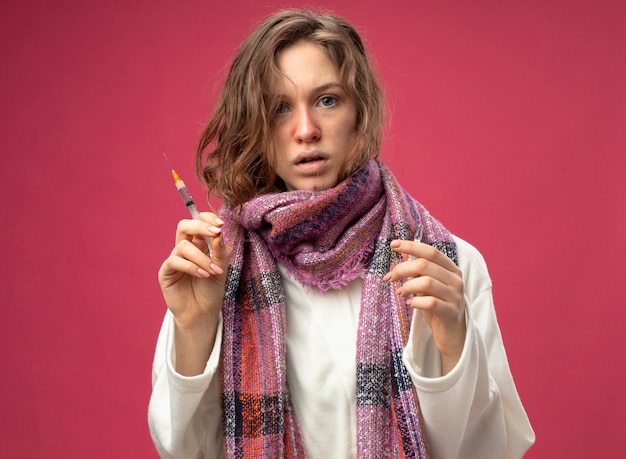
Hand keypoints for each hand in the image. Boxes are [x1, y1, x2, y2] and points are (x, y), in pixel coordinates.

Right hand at [158, 212, 230, 330]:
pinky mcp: (166, 272)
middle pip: (184, 226)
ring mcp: (174, 259)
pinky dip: (191, 266)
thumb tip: (219, 234)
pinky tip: (203, 275)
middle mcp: (185, 249)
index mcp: (198, 244)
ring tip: (214, 271)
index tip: (221, 224)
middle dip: (200, 225)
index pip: (198, 223)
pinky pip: (175, 261)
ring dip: (202, 257)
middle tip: (216, 231)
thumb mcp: (222, 269)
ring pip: (183, 245)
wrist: (202, 313)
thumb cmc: (211, 290)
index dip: (207, 218)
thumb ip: (221, 252)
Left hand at [384, 239, 465, 373]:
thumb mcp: (428, 285)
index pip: (430, 252)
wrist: (452, 333)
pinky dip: (416, 301)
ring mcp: (455, 296)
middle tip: (390, 277)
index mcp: (451, 269)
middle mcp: (456, 280)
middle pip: (424, 265)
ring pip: (426, 282)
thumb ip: (418, 271)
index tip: (393, 245)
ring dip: (407, 286)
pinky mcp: (451, 312)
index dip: (411, 246)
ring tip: (400, 293)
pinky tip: (411, 304)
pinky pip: (430, 302)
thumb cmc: (437, 306)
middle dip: (402, 269)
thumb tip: (398, 259)